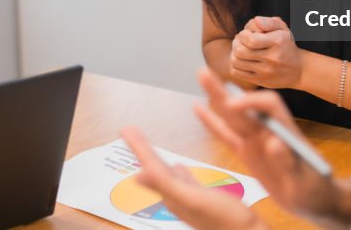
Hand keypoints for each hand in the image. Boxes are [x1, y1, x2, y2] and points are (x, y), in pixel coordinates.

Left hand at [120, 126, 266, 229]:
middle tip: (130, 132)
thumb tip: (139, 175)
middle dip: (143, 149)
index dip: (138, 147)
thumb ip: (166, 186)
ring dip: (157, 158)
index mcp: (172, 195)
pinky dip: (179, 170)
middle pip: (155, 168)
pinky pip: (185, 180)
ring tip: (147, 146)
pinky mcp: (203, 199)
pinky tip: (179, 167)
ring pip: (167, 174)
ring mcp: (190, 198)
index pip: (150, 167)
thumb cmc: (225, 221)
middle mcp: (177, 197)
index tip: (126, 130)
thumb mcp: (193, 199)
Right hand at [194, 68, 350, 228]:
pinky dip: (212, 122)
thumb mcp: (305, 180)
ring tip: (201, 75)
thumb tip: (273, 142)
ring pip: (232, 115)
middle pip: (244, 105)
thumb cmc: (314, 188)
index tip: (234, 106)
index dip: (251, 102)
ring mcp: (255, 140)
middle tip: (204, 73)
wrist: (314, 200)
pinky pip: (226, 135)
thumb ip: (288, 162)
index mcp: (285, 130)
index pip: (269, 105)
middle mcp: (267, 130)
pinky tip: (198, 108)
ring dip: (216, 97)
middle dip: (224, 91)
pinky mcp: (247, 152)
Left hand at [230, 16, 302, 88]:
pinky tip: (241, 60)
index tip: (246, 34)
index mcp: (277, 42)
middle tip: (240, 40)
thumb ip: (269, 22)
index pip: (251, 40)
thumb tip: (256, 20)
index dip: (243, 35)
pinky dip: (234, 64)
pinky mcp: (260, 81)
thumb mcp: (283, 29)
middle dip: (236, 43)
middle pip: (240, 51)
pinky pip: (237, 73)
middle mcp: (272, 58)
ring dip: (234, 53)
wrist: (298, 70)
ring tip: (240, 49)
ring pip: (236, 62)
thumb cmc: (286, 45)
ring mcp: (266, 71)